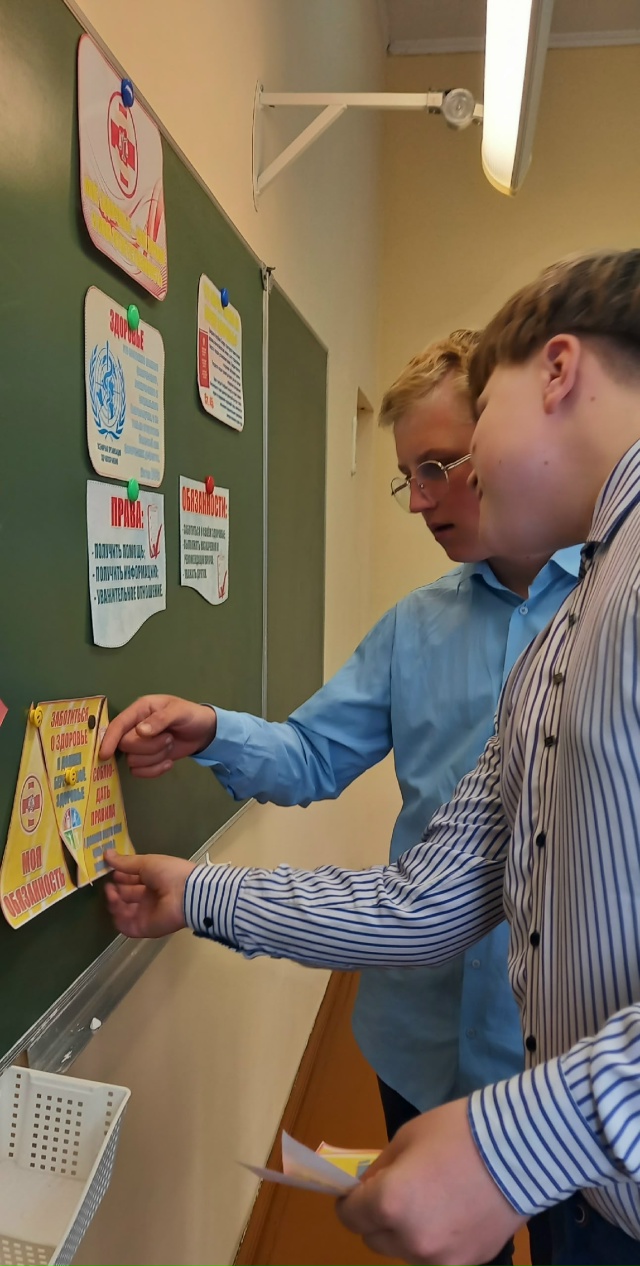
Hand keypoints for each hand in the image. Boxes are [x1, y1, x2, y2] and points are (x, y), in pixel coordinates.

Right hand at [100, 694, 217, 776]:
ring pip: (133, 761)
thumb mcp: (179, 712)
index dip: (109, 739)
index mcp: (139, 710)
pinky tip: (169, 761)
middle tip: (168, 738)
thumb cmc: (190, 716)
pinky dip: (156, 770)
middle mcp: (134, 728)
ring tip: (170, 745)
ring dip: (155, 757)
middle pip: (125, 746)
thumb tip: (140, 731)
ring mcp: (140, 746)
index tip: (105, 754)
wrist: (203, 732)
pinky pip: (140, 772)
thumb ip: (160, 719)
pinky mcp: (146, 760)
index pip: (118, 725)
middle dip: (149, 747)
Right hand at [104, 850, 195, 937]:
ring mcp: (146, 914)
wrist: (186, 893)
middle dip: (114, 890)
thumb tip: (106, 853)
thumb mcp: (146, 863)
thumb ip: (125, 862)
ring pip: (123, 911)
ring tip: (112, 894)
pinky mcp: (144, 928)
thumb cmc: (169, 873)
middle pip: (125, 896)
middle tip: (108, 886)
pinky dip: (118, 919)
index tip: (108, 872)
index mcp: (152, 880)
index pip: (130, 881)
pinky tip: (116, 906)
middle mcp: (149, 897)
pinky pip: (126, 927)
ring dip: (114, 903)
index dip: (119, 877)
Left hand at [337, 1099, 523, 1265]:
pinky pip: (436, 1257)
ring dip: (406, 1232)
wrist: (522, 1149)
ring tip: (429, 1202)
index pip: (350, 1217)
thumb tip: (367, 1186)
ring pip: (405, 1251)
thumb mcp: (408, 1137)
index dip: (349, 1201)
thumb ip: (382, 1168)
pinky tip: (452, 1213)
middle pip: (374, 1240)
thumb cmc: (459, 1132)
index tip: (355, 1192)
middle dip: (376, 1218)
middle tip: (393, 1192)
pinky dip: (435, 1240)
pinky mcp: (468, 1264)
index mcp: (391, 1204)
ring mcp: (441, 1259)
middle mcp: (411, 1240)